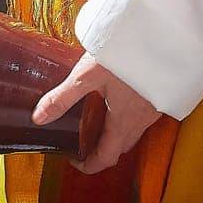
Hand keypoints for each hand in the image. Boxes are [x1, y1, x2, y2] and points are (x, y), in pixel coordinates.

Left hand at [31, 54, 159, 173]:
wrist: (163, 36)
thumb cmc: (127, 54)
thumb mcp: (88, 75)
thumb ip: (63, 98)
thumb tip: (40, 118)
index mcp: (123, 122)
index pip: (106, 158)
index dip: (89, 165)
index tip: (74, 160)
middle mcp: (141, 120)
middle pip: (120, 146)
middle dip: (101, 149)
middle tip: (82, 140)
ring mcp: (154, 108)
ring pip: (134, 131)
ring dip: (116, 132)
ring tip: (97, 117)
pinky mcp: (162, 94)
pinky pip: (144, 115)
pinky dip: (129, 115)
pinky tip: (119, 97)